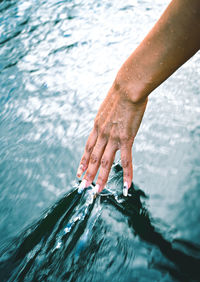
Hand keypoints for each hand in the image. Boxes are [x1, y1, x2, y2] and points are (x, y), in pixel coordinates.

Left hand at [77, 79, 147, 194]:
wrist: (127, 88)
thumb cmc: (120, 94)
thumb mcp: (107, 108)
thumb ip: (106, 118)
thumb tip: (108, 120)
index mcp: (97, 127)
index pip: (87, 149)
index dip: (82, 162)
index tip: (78, 172)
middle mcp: (102, 135)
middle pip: (92, 158)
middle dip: (87, 174)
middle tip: (83, 186)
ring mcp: (113, 138)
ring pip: (105, 162)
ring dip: (101, 178)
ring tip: (98, 190)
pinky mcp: (126, 138)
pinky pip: (126, 160)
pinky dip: (127, 174)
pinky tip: (128, 186)